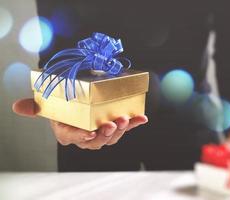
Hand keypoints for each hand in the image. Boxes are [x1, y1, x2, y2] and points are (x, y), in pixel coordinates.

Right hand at [12, 98, 147, 149]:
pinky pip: (125, 127)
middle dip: (105, 134)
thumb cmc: (62, 107)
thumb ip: (34, 107)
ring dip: (121, 129)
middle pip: (97, 140)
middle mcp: (86, 137)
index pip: (73, 138)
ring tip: (126, 119)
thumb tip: (16, 107)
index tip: (88, 133)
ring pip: (112, 136)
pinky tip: (142, 118)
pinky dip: (134, 123)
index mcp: (69, 133)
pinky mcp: (114, 125)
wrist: (77, 104)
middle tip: (112, 124)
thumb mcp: (47, 105)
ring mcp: (102, 132)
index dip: (81, 137)